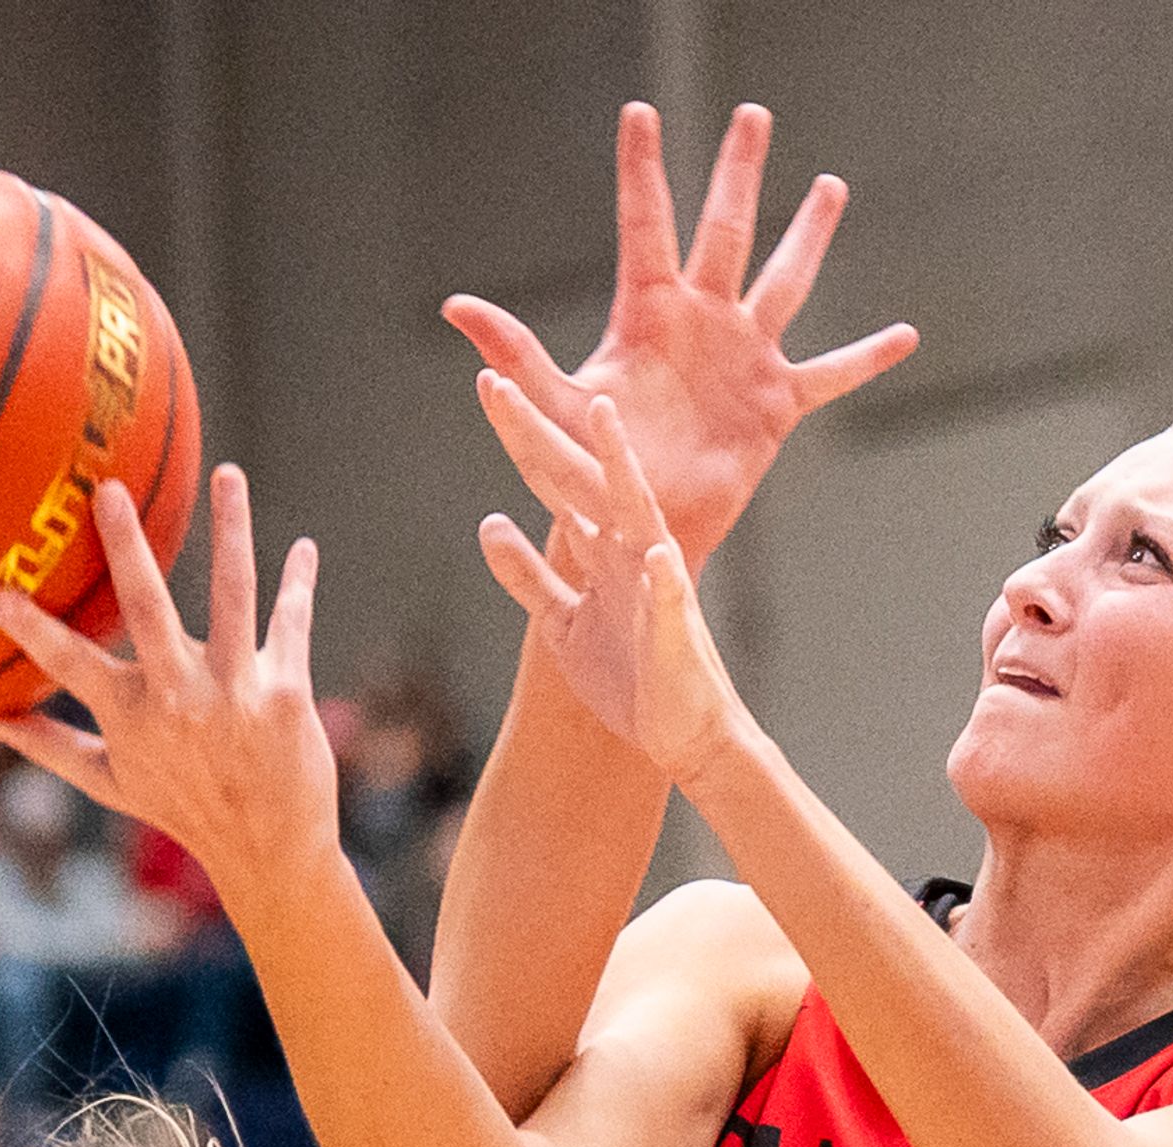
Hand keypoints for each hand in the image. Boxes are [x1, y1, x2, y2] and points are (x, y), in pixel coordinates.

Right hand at [0, 467, 335, 908]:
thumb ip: (47, 744)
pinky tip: (303, 547)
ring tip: (228, 475)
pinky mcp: (287, 690)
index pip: (71, 664)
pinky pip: (291, 623)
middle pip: (149, 609)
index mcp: (132, 715)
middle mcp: (182, 697)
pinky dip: (298, 583)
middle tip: (108, 490)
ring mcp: (238, 690)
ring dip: (232, 531)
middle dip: (128, 547)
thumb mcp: (109, 783)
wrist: (268, 851)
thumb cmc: (182, 811)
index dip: (33, 631)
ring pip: (234, 595)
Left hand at [447, 101, 915, 561]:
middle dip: (738, 171)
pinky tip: (906, 335)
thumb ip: (514, 351)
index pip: (645, 222)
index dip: (641, 167)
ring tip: (829, 186)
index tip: (638, 111)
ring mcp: (743, 355)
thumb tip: (455, 308)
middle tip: (754, 114)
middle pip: (725, 228)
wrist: (636, 523)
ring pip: (785, 280)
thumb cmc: (587, 466)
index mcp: (648, 312)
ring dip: (809, 234)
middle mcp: (700, 320)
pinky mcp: (776, 403)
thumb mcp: (553, 404)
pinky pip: (831, 373)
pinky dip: (867, 356)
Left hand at [475, 396, 744, 781]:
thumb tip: (490, 523)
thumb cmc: (630, 676)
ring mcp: (655, 583)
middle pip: (578, 479)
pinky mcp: (676, 628)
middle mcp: (630, 551)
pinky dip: (663, 577)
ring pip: (634, 513)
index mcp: (601, 547)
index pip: (553, 480)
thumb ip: (528, 574)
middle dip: (538, 432)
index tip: (489, 386)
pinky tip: (655, 552)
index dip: (520, 436)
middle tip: (499, 384)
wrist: (684, 736)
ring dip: (620, 467)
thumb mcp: (561, 621)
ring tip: (605, 418)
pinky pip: (671, 597)